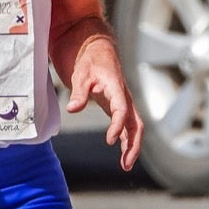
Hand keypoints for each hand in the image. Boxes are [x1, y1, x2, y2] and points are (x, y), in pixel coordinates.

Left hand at [65, 34, 142, 170]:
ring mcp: (121, 100)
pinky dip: (124, 137)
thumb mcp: (79, 72)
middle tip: (126, 163)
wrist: (92, 43)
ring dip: (131, 144)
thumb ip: (79, 92)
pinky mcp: (115, 103)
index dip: (117, 126)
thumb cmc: (87, 57)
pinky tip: (121, 151)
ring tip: (125, 165)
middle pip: (135, 123)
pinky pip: (125, 123)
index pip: (122, 109)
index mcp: (115, 86)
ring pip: (133, 125)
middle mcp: (122, 95)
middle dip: (133, 144)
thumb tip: (73, 109)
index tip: (110, 141)